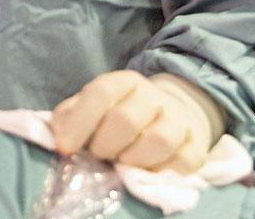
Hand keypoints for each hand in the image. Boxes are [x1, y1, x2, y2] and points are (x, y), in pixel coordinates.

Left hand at [50, 71, 221, 173]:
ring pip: (158, 140)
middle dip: (104, 144)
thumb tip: (58, 138)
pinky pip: (180, 163)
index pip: (100, 93)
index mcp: (124, 81)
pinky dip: (158, 173)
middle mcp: (153, 96)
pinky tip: (145, 173)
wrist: (169, 114)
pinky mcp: (197, 146)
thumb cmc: (119, 114)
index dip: (79, 122)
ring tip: (121, 164)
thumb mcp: (91, 108)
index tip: (65, 148)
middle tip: (98, 155)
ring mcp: (178, 120)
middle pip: (126, 119)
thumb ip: (70, 118)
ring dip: (132, 159)